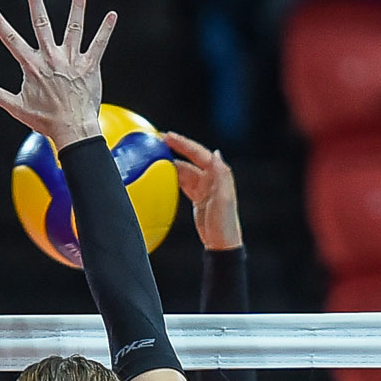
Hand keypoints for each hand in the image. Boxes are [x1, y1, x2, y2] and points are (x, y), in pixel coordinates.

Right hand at [0, 0, 115, 149]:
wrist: (73, 130)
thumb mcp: (16, 107)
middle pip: (42, 24)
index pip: (12, 41)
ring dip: (77, 7)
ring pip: (74, 28)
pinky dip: (106, 29)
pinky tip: (112, 15)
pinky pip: (99, 44)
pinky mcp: (89, 66)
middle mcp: (51, 58)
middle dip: (35, 2)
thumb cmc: (45, 121)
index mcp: (33, 67)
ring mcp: (72, 60)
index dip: (0, 25)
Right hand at [162, 131, 241, 249]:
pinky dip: (172, 176)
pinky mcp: (197, 196)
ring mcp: (204, 186)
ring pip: (184, 169)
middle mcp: (211, 177)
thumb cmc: (224, 223)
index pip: (198, 153)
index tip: (167, 137)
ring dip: (171, 162)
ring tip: (156, 156)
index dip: (183, 144)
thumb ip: (221, 175)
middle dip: (175, 148)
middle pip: (190, 158)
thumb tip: (215, 153)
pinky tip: (161, 175)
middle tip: (157, 141)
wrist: (221, 244)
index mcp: (218, 175)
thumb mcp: (224, 198)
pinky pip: (182, 182)